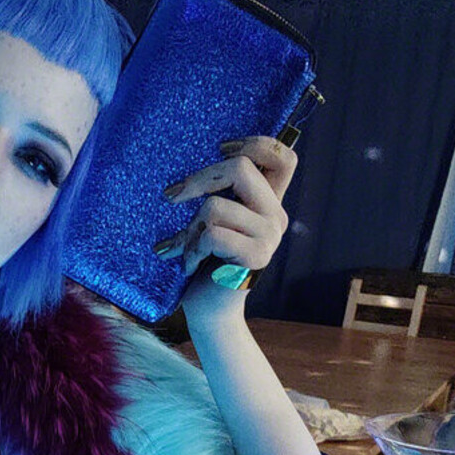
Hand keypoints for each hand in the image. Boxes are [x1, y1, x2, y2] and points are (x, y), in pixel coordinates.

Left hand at [154, 135, 297, 318]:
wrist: (209, 311)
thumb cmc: (204, 264)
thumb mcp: (213, 221)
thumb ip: (220, 194)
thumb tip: (192, 160)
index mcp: (269, 203)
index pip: (284, 157)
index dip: (256, 143)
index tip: (221, 148)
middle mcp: (275, 216)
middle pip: (240, 168)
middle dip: (198, 179)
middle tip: (171, 196)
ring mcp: (269, 237)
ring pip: (216, 206)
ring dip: (188, 229)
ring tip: (183, 248)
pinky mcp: (256, 257)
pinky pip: (213, 234)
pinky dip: (190, 249)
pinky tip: (187, 265)